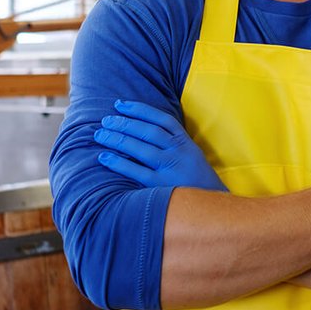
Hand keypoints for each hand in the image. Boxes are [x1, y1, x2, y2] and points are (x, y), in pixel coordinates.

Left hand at [94, 100, 226, 191]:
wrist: (211, 205)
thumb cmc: (195, 177)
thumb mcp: (190, 153)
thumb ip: (172, 141)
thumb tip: (141, 127)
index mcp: (185, 141)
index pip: (161, 119)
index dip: (139, 110)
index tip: (120, 105)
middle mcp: (178, 152)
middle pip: (148, 132)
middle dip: (124, 123)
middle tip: (105, 120)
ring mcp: (170, 168)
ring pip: (140, 149)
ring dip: (118, 139)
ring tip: (100, 134)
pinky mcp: (161, 186)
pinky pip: (136, 172)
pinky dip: (119, 163)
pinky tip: (104, 157)